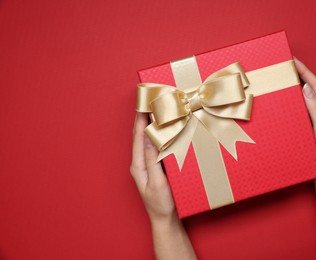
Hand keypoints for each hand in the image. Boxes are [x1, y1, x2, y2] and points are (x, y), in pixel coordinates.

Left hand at [130, 113, 196, 259]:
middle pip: (140, 135)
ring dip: (150, 125)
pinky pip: (154, 147)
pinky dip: (157, 136)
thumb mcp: (157, 182)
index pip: (137, 136)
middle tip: (149, 101)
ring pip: (147, 140)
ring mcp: (146, 166)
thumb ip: (152, 160)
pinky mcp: (154, 168)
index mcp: (138, 165)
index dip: (139, 118)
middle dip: (143, 117)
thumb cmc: (161, 204)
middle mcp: (140, 163)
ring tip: (155, 110)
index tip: (143, 103)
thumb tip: (149, 137)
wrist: (165, 220)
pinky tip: (163, 131)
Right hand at [295, 57, 315, 174]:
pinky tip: (286, 93)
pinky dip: (293, 96)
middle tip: (286, 63)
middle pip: (311, 86)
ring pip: (306, 94)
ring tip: (284, 74)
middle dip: (299, 73)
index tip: (294, 61)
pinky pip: (301, 104)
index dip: (305, 71)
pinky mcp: (310, 120)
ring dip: (295, 83)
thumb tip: (307, 89)